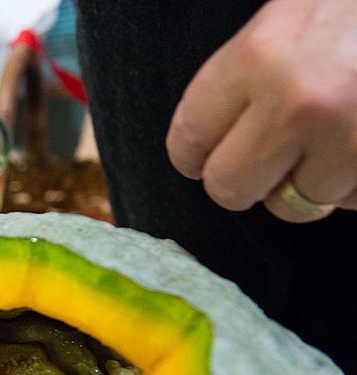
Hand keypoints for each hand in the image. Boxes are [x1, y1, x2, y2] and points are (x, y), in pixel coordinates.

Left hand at [166, 0, 356, 222]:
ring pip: (296, 202)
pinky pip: (352, 201)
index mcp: (257, 56)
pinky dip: (356, 182)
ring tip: (337, 133)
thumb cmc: (353, 8)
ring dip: (311, 179)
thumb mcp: (291, 16)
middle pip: (230, 187)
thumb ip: (245, 78)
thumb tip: (209, 145)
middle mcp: (297, 100)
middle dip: (245, 180)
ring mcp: (350, 135)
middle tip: (267, 159)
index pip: (188, 138)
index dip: (194, 155)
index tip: (203, 156)